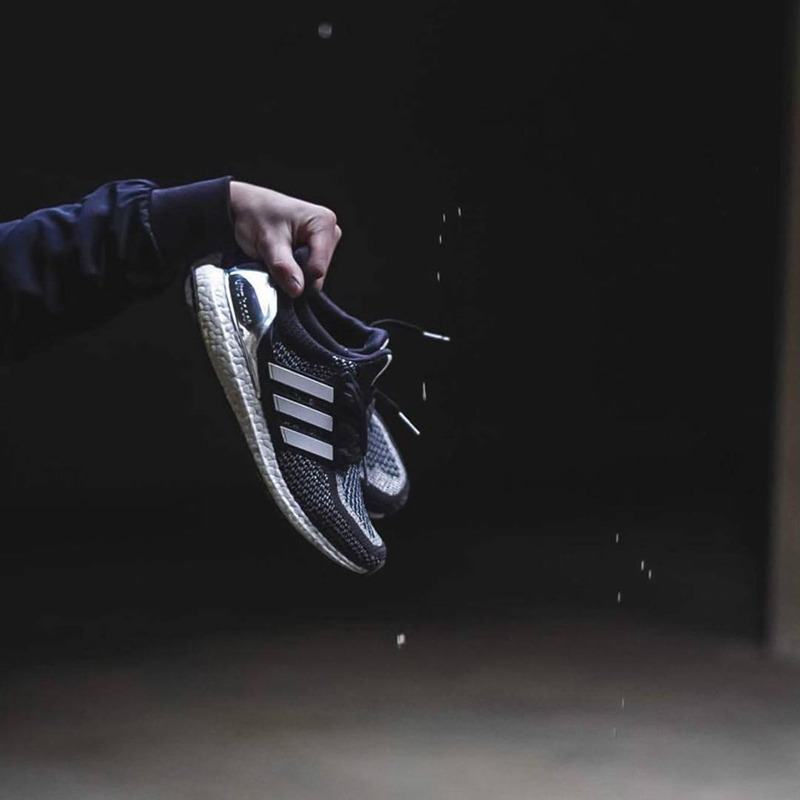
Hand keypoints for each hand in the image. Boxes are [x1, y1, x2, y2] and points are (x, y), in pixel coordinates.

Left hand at [229, 181, 341, 296]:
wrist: (245, 207)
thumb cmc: (255, 216)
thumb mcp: (267, 242)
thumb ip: (283, 267)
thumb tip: (297, 290)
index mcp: (324, 223)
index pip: (318, 268)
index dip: (297, 275)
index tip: (277, 265)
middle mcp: (331, 230)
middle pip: (319, 274)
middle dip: (296, 273)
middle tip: (276, 257)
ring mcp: (327, 240)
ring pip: (315, 275)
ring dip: (295, 272)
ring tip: (279, 255)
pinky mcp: (320, 248)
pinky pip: (311, 271)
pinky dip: (296, 270)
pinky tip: (285, 257)